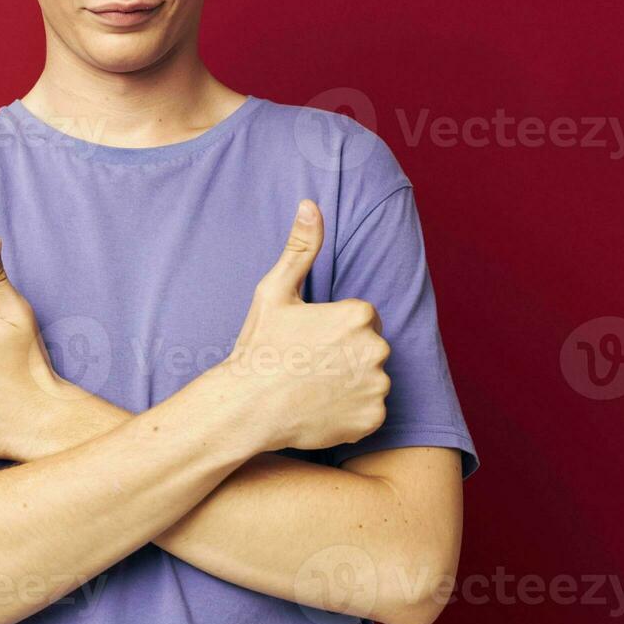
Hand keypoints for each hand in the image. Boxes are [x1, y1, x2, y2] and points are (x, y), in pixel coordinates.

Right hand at [220, 199, 390, 452]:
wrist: (247, 406)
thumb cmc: (260, 346)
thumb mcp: (275, 290)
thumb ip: (301, 247)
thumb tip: (310, 204)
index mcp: (359, 315)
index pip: (362, 319)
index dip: (334, 329)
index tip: (309, 340)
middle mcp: (376, 349)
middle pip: (370, 348)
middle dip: (347, 355)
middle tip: (309, 364)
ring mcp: (376, 387)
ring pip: (372, 379)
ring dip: (351, 383)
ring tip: (313, 388)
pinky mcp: (372, 419)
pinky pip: (370, 412)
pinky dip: (351, 412)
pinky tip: (321, 408)